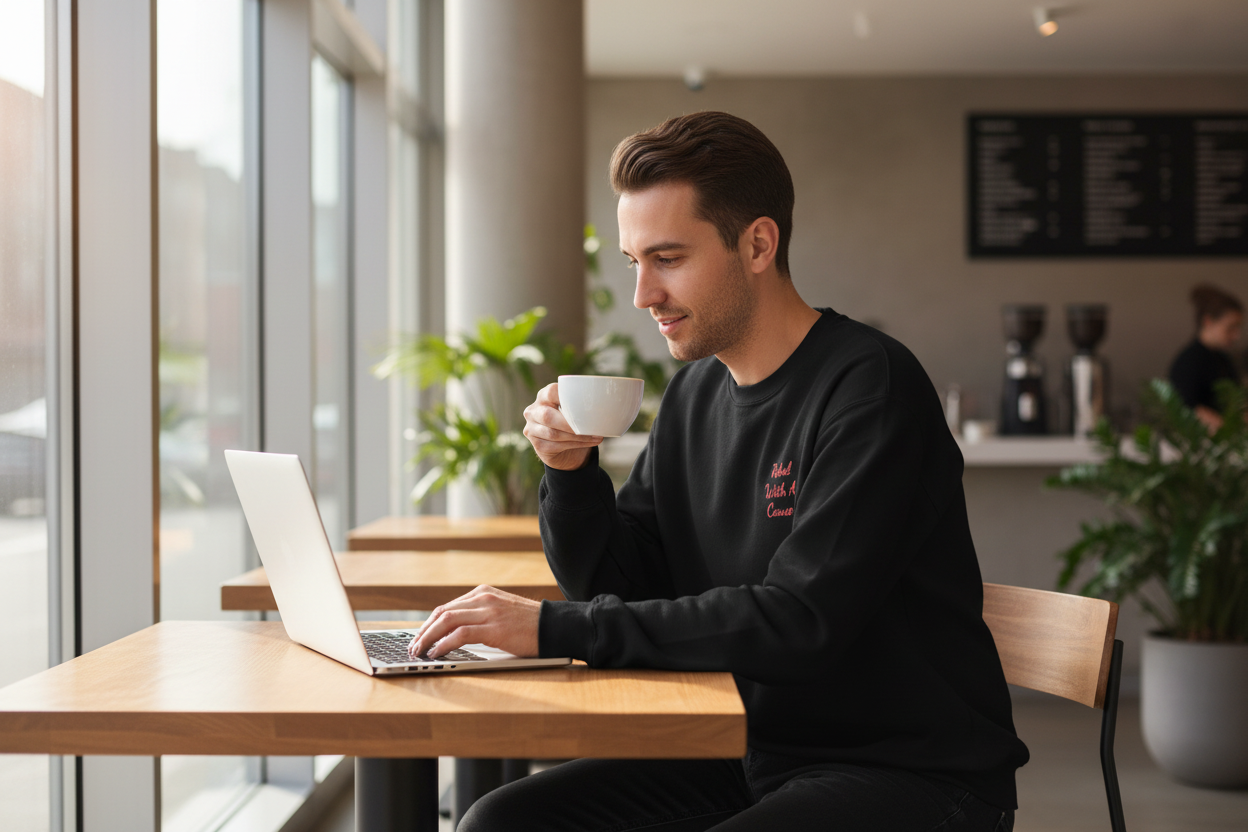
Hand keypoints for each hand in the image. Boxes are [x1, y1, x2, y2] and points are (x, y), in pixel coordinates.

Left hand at [408, 586, 541, 659]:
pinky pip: (460, 634)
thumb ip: (481, 616)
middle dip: (423, 631)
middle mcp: (483, 598)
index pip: (447, 607)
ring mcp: (489, 611)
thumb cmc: (531, 625)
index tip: (419, 638)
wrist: (556, 626)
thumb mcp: (502, 612)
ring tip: (418, 652)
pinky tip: (436, 653)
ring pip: (446, 621)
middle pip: (442, 613)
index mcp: (484, 593)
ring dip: (428, 638)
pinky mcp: (495, 628)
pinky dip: (444, 644)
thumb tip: (454, 634)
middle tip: (413, 647)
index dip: (429, 624)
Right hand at [522, 382, 601, 470]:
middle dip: (571, 424)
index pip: (551, 392)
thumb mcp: (572, 410)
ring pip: (553, 434)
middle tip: (590, 427)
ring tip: (596, 436)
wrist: (561, 447)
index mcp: (543, 396)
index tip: (583, 403)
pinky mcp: (537, 445)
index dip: (565, 396)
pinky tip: (589, 442)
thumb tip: (606, 405)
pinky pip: (556, 446)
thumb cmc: (570, 422)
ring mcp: (532, 429)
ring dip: (578, 437)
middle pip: (548, 416)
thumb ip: (580, 405)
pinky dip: (576, 445)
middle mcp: (533, 411)